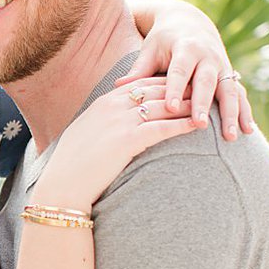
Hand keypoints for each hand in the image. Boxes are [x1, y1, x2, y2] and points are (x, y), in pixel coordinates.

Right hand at [34, 78, 205, 209]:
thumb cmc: (71, 167)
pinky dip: (182, 125)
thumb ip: (101, 124)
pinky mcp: (127, 140)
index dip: (161, 83)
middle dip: (179, 88)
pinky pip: (161, 128)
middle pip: (154, 90)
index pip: (138, 83)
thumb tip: (112, 128)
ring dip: (187, 104)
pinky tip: (196, 125)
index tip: (179, 84)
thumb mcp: (84, 135)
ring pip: (162, 106)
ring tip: (206, 106)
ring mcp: (119, 121)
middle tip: (202, 90)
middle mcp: (111, 106)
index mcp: (102, 102)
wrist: (62, 186)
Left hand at [118, 4, 253, 139]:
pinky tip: (248, 131)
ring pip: (229, 91)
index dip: (175, 88)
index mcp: (185, 48)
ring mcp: (222, 66)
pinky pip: (240, 94)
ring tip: (230, 136)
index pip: (179, 71)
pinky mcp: (230, 75)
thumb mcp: (151, 49)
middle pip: (206, 82)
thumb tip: (118, 86)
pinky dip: (245, 112)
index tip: (170, 107)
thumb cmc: (164, 40)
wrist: (190, 22)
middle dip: (203, 104)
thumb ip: (139, 69)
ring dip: (231, 113)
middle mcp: (208, 57)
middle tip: (200, 125)